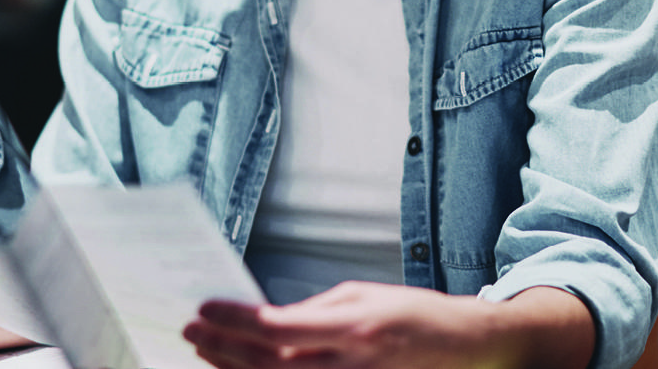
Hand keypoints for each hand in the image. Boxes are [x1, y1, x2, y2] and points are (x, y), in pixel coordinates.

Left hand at [182, 282, 591, 368]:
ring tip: (206, 350)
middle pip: (268, 363)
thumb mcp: (365, 297)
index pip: (278, 326)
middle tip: (192, 329)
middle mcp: (349, 364)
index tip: (204, 308)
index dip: (235, 320)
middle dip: (223, 347)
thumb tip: (269, 318)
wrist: (465, 349)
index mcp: (353, 328)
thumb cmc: (415, 315)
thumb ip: (316, 310)